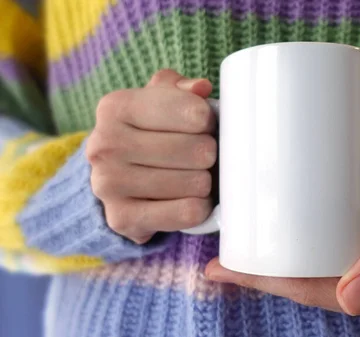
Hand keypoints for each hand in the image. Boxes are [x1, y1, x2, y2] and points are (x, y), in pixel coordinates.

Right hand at [87, 69, 216, 243]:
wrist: (119, 179)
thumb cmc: (151, 132)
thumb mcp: (162, 100)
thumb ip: (182, 88)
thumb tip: (201, 88)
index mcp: (115, 107)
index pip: (195, 114)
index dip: (210, 122)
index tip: (203, 126)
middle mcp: (104, 144)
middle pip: (199, 150)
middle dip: (209, 154)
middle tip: (199, 156)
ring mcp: (108, 184)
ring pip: (196, 183)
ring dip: (204, 182)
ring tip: (192, 176)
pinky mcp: (122, 219)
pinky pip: (189, 213)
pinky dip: (199, 208)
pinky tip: (189, 200)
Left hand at [205, 173, 359, 325]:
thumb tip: (351, 299)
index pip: (315, 293)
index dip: (267, 283)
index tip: (223, 269)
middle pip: (309, 292)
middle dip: (262, 280)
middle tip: (218, 261)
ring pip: (318, 286)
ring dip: (278, 274)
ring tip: (240, 256)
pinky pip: (332, 273)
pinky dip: (301, 265)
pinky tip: (283, 252)